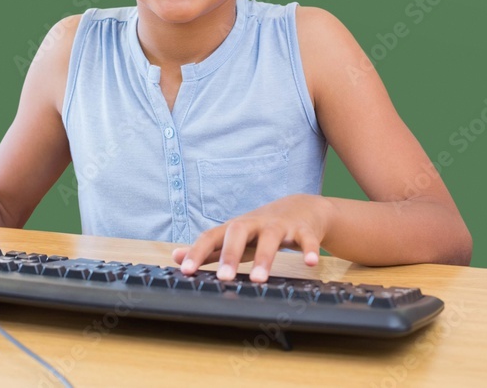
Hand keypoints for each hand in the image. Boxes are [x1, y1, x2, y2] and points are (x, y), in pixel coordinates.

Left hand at [171, 194, 329, 282]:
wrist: (302, 207)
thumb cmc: (261, 228)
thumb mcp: (234, 236)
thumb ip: (208, 249)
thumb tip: (175, 256)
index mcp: (235, 228)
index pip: (211, 237)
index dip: (197, 253)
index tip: (186, 271)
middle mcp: (255, 224)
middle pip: (238, 232)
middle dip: (230, 254)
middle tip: (224, 277)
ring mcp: (279, 225)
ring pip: (271, 238)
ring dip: (265, 258)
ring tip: (259, 279)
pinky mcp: (303, 230)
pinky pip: (306, 239)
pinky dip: (309, 250)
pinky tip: (311, 263)